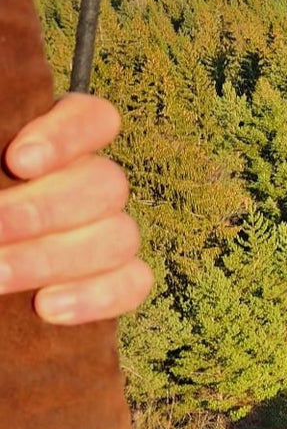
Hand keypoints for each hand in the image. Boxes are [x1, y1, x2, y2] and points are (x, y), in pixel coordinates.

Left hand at [0, 92, 151, 324]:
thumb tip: (11, 170)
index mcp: (58, 144)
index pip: (92, 119)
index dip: (66, 136)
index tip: (19, 162)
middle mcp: (92, 184)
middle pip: (106, 185)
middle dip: (43, 211)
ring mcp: (112, 232)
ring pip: (118, 237)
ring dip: (53, 259)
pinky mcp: (118, 280)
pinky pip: (132, 283)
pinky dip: (94, 297)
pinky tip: (46, 308)